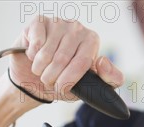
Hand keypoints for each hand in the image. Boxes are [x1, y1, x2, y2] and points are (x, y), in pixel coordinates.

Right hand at [9, 16, 123, 101]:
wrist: (35, 80)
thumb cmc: (64, 81)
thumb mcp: (91, 86)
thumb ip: (111, 79)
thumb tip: (102, 61)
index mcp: (92, 41)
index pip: (82, 62)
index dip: (68, 80)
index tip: (61, 89)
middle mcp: (77, 28)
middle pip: (62, 59)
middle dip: (52, 78)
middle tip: (49, 81)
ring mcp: (58, 23)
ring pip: (46, 54)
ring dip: (40, 69)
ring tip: (42, 70)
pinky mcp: (39, 21)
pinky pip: (36, 44)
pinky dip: (32, 57)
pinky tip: (34, 56)